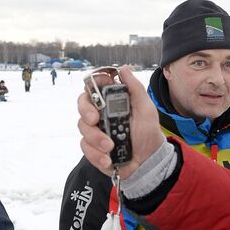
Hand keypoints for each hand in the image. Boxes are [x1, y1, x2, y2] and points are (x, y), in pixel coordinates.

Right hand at [77, 65, 162, 180]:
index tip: (95, 93)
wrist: (148, 161)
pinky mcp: (93, 148)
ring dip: (95, 138)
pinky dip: (96, 154)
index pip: (94, 88)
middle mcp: (100, 114)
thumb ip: (135, 88)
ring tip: (110, 146)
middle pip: (82, 105)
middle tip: (94, 120)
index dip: (91, 87)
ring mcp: (95, 131)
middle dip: (86, 112)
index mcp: (111, 101)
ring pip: (83, 128)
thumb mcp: (146, 108)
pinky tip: (108, 159)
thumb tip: (124, 69)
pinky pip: (85, 148)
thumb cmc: (148, 133)